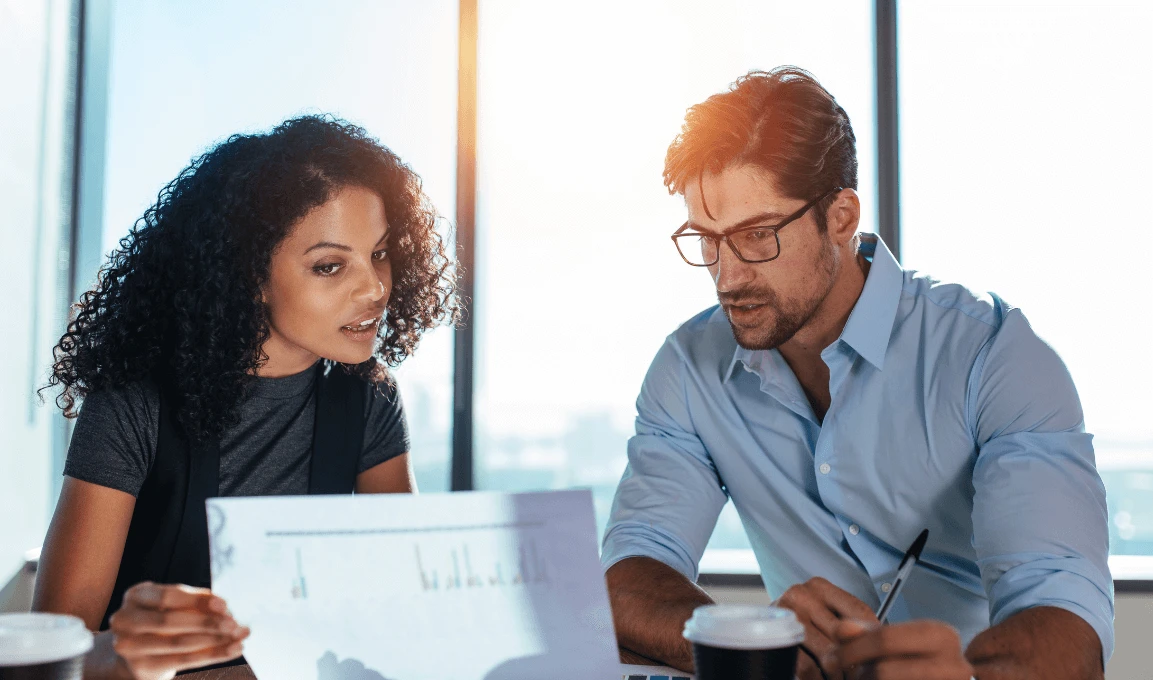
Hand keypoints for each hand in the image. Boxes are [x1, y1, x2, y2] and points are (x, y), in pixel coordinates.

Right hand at [107, 582, 249, 679]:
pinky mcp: (141, 667)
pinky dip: (213, 655)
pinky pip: (182, 661)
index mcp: (135, 595)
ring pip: (178, 643)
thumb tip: (223, 606)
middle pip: (170, 621)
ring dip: (214, 640)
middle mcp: (124, 620)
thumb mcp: (174, 604)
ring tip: (239, 636)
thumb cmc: (162, 620)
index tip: (224, 604)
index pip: (167, 596)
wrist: (137, 653)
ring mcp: (129, 646)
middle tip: (234, 623)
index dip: (197, 600)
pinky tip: (233, 649)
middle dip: (207, 622)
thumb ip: (196, 601)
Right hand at [774, 578, 877, 679]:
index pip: (859, 611)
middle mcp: (801, 595)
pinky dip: (818, 678)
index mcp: (820, 586)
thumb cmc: (805, 624)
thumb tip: (877, 639)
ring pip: (827, 654)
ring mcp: (786, 617)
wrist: (766, 628)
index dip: (874, 639)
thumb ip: (852, 622)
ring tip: (841, 676)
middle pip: (843, 634)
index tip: (878, 655)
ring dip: (838, 673)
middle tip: (859, 672)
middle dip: (855, 659)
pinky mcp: (776, 640)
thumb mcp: (827, 614)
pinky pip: (807, 667)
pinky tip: (821, 678)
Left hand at [825, 619, 974, 679]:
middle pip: (884, 671)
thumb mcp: (898, 641)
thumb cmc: (922, 660)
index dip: (852, 649)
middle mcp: (952, 664)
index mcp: (941, 635)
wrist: (947, 676)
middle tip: (843, 673)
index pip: (885, 639)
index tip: (830, 657)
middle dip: (857, 673)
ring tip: (866, 678)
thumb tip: (840, 629)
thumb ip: (868, 634)